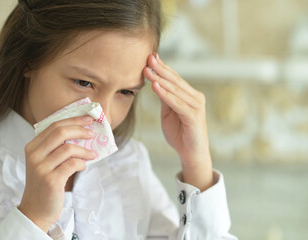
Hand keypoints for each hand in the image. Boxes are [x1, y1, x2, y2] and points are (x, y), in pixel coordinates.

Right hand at [18, 116, 95, 231]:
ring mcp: (41, 168)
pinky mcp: (51, 180)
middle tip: (92, 133)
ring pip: (69, 148)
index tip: (87, 119)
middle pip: (60, 132)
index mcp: (32, 147)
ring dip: (84, 150)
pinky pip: (73, 164)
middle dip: (80, 129)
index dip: (73, 120)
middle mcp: (34, 155)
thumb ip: (56, 148)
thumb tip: (82, 132)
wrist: (35, 210)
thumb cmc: (44, 183)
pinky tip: (83, 166)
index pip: (53, 126)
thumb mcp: (44, 162)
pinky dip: (82, 163)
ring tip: (92, 155)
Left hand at [143, 53, 213, 190]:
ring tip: (147, 70)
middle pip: (175, 80)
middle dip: (160, 69)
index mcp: (189, 95)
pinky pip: (177, 103)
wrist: (190, 154)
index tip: (150, 57)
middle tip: (148, 58)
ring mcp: (196, 107)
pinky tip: (155, 86)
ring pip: (176, 90)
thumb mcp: (169, 112)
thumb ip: (165, 98)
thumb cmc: (179, 133)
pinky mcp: (194, 117)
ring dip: (160, 79)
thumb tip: (156, 82)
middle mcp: (195, 98)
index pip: (174, 78)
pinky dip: (165, 94)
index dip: (162, 67)